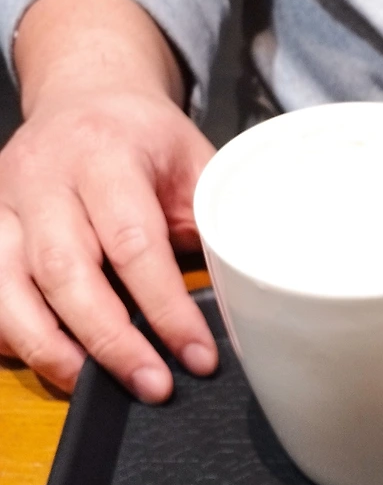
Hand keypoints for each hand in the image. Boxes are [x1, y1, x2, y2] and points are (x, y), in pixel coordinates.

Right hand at [0, 0, 218, 399]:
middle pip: (63, 271)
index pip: (132, 242)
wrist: (85, 95)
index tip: (200, 357)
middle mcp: (43, 179)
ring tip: (92, 389)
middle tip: (155, 387)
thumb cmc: (147, 143)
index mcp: (104, 154)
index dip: (166, 308)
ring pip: (9, 287)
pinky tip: (55, 364)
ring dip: (51, 348)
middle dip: (110, 340)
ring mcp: (6, 206)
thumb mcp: (194, 164)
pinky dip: (15, 337)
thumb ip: (215, 225)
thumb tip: (256, 299)